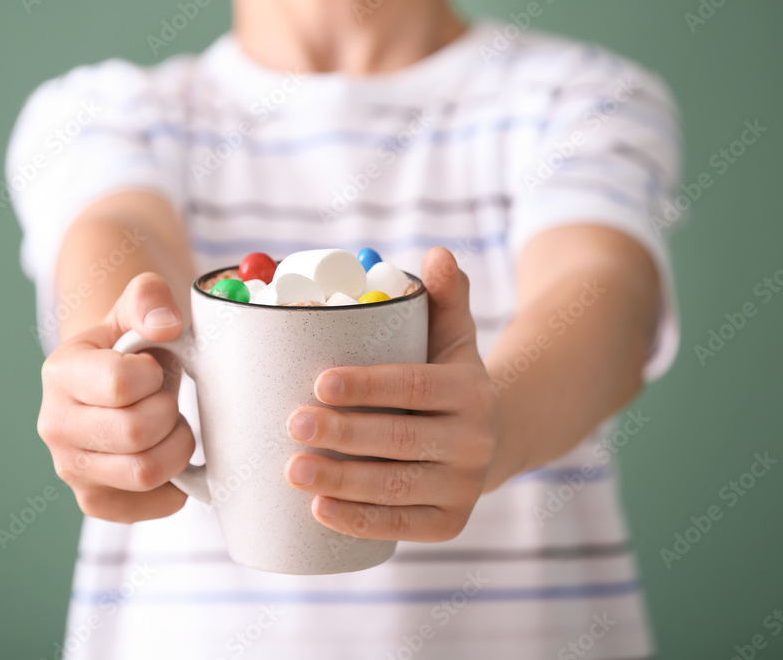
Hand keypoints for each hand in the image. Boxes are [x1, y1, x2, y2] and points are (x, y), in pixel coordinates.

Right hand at [37, 273, 195, 522]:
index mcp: (60, 372)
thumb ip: (149, 299)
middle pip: (136, 432)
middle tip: (167, 399)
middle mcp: (55, 425)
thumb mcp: (135, 308)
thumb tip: (167, 325)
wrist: (111, 385)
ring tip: (169, 426)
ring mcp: (71, 468)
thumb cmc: (129, 347)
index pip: (120, 383)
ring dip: (175, 447)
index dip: (154, 375)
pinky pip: (149, 504)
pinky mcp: (93, 499)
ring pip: (145, 472)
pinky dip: (174, 485)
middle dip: (169, 412)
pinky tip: (167, 456)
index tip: (152, 369)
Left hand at [283, 248, 496, 541]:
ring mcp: (464, 486)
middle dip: (343, 434)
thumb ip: (445, 295)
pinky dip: (360, 521)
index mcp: (470, 389)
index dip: (368, 385)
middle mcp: (474, 441)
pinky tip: (319, 509)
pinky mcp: (451, 524)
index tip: (319, 382)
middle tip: (292, 424)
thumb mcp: (453, 335)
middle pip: (400, 439)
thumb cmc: (448, 379)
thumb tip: (436, 254)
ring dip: (342, 481)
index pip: (414, 386)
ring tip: (293, 470)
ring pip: (397, 486)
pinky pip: (403, 528)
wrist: (490, 439)